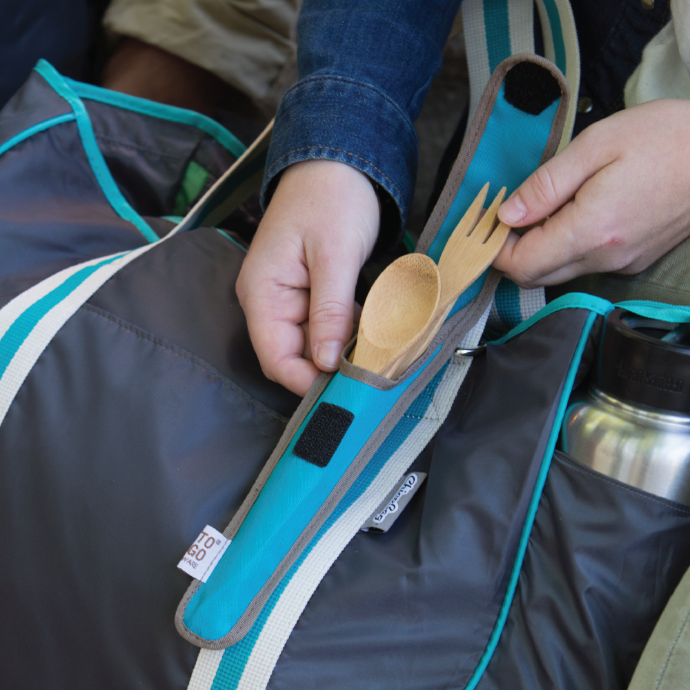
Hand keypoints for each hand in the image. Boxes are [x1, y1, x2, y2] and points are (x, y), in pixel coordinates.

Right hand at [236, 160, 379, 395]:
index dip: (307, 381)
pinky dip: (347, 332)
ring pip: (314, 345)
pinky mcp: (308, 294)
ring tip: (378, 349)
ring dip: (343, 350)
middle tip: (372, 371)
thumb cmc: (332, 197)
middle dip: (330, 367)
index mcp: (262, 293)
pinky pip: (325, 327)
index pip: (276, 359)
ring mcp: (288, 299)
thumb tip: (327, 363)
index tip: (346, 390)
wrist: (337, 161)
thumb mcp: (335, 255)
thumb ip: (330, 311)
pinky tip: (372, 328)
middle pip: (294, 356)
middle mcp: (269, 302)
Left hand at [494, 99, 689, 286]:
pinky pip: (583, 265)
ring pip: (557, 273)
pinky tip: (571, 215)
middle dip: (511, 252)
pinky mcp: (633, 260)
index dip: (495, 248)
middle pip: (534, 276)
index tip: (490, 221)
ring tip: (540, 208)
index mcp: (590, 231)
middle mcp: (604, 258)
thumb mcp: (596, 146)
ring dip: (537, 250)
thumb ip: (546, 185)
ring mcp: (621, 263)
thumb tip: (507, 214)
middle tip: (508, 214)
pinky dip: (563, 248)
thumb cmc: (665, 137)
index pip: (521, 265)